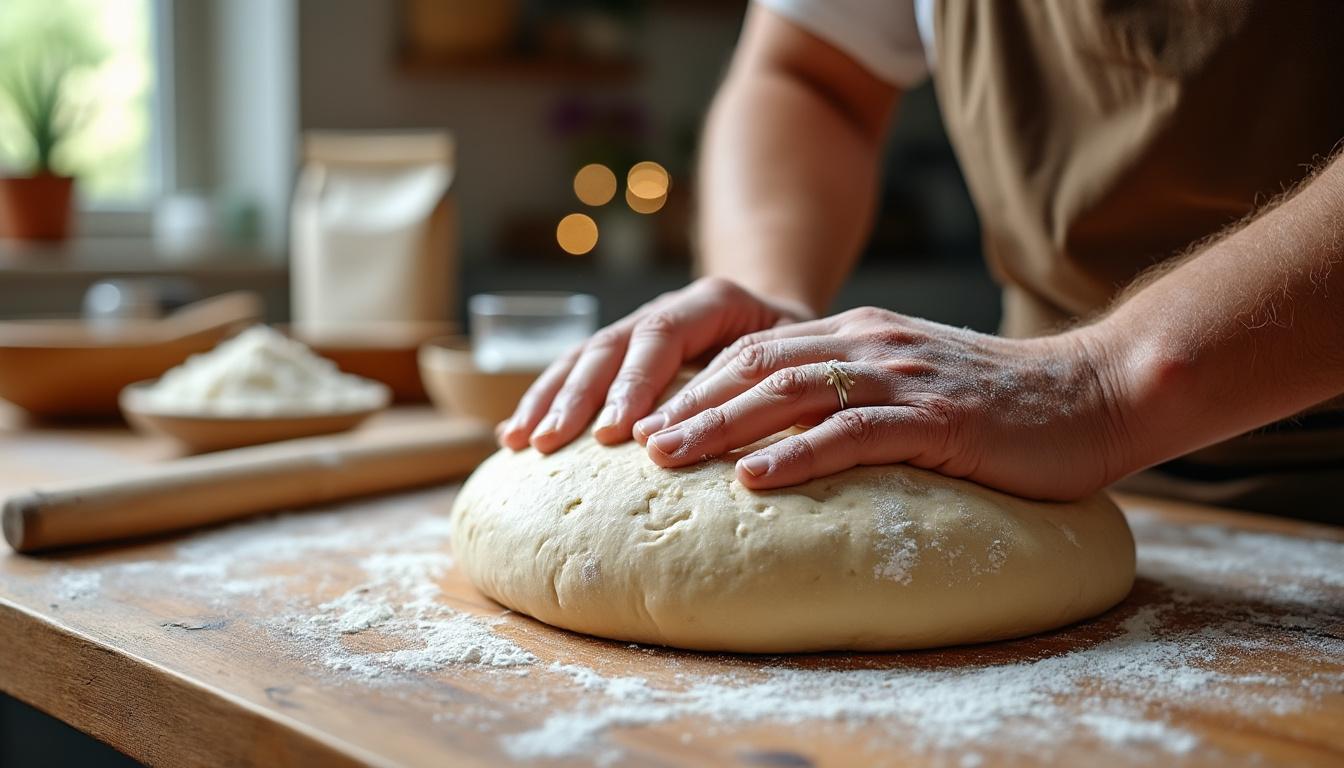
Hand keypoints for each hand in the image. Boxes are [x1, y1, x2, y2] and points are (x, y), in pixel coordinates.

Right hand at [498, 277, 813, 452]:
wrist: (780, 315)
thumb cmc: (796, 347)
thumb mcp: (798, 354)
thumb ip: (772, 379)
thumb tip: (749, 432)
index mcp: (712, 301)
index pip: (663, 336)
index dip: (636, 382)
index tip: (620, 431)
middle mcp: (665, 311)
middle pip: (611, 346)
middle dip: (579, 397)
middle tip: (555, 441)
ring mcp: (635, 329)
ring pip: (581, 357)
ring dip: (548, 400)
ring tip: (523, 442)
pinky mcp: (618, 354)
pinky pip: (571, 372)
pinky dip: (541, 402)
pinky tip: (514, 436)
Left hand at [637, 306, 1130, 500]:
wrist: (1098, 390)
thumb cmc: (1006, 403)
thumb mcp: (917, 384)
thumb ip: (860, 394)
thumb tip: (793, 436)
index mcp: (863, 335)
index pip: (760, 350)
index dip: (700, 384)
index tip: (651, 419)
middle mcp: (872, 344)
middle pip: (758, 367)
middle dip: (690, 404)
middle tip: (635, 442)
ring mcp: (905, 377)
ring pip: (791, 394)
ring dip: (721, 426)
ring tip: (668, 458)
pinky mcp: (940, 419)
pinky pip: (855, 434)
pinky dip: (798, 455)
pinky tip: (755, 479)